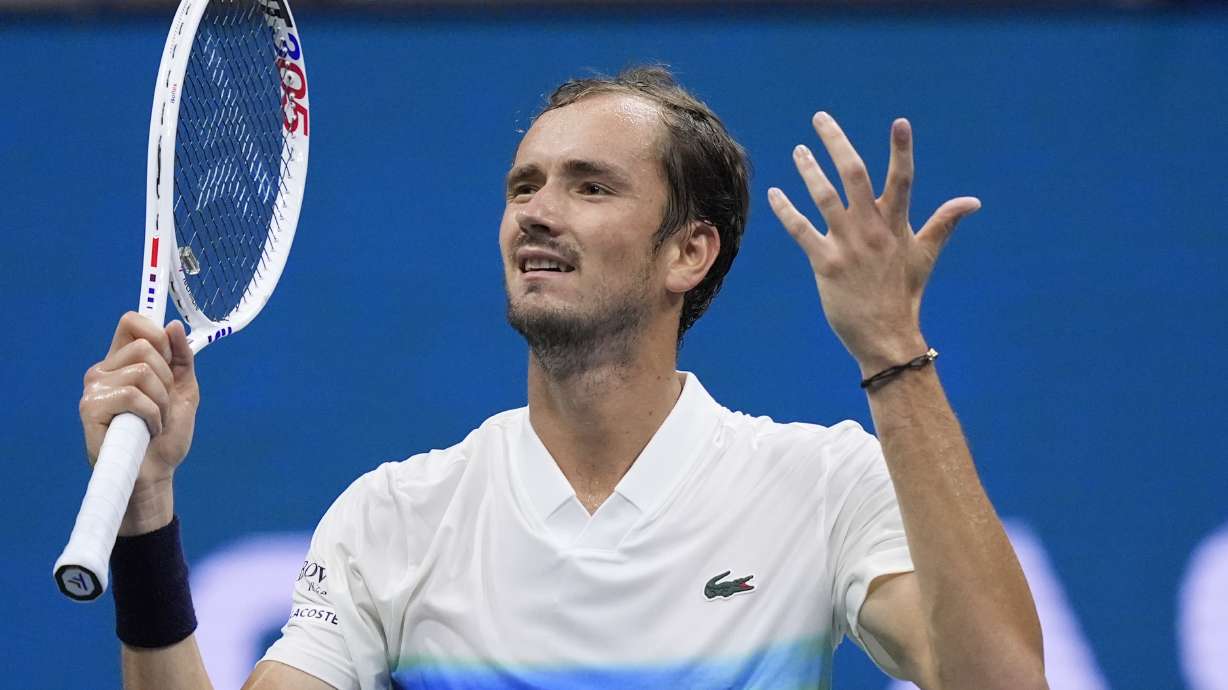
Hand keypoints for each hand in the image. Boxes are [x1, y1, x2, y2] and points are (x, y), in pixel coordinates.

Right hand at [79, 312, 198, 532]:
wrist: (156, 473)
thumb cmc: (166, 435)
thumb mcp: (183, 390)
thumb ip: (181, 358)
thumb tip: (174, 325)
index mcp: (123, 362)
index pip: (131, 322)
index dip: (156, 332)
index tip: (170, 358)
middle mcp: (104, 370)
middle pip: (145, 346)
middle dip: (168, 378)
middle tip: (162, 404)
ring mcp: (94, 388)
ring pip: (143, 371)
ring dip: (162, 401)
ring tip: (154, 420)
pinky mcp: (90, 408)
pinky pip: (132, 395)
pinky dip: (152, 415)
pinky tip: (147, 429)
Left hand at [767, 112, 979, 376]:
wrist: (886, 336)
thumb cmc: (905, 294)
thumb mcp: (926, 255)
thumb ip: (944, 223)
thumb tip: (973, 201)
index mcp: (896, 225)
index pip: (902, 179)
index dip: (902, 150)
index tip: (900, 122)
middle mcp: (872, 230)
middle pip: (855, 176)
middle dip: (837, 144)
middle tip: (820, 118)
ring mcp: (848, 246)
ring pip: (824, 197)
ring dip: (809, 170)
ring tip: (799, 149)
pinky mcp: (826, 264)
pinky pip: (801, 231)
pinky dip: (787, 211)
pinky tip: (775, 193)